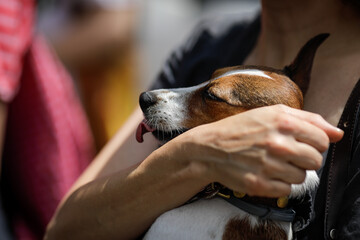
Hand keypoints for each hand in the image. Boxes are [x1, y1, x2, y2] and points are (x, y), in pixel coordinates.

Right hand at [170, 104, 342, 197]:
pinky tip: (265, 172)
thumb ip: (308, 119)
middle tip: (285, 153)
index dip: (313, 143)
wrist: (210, 148)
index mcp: (283, 122)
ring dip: (290, 171)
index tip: (300, 143)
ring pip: (302, 177)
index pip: (322, 140)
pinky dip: (279, 183)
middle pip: (315, 160)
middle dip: (304, 158)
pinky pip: (287, 190)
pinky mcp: (260, 184)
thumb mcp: (272, 113)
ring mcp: (269, 166)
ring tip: (272, 162)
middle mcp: (278, 144)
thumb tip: (337, 134)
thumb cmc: (240, 128)